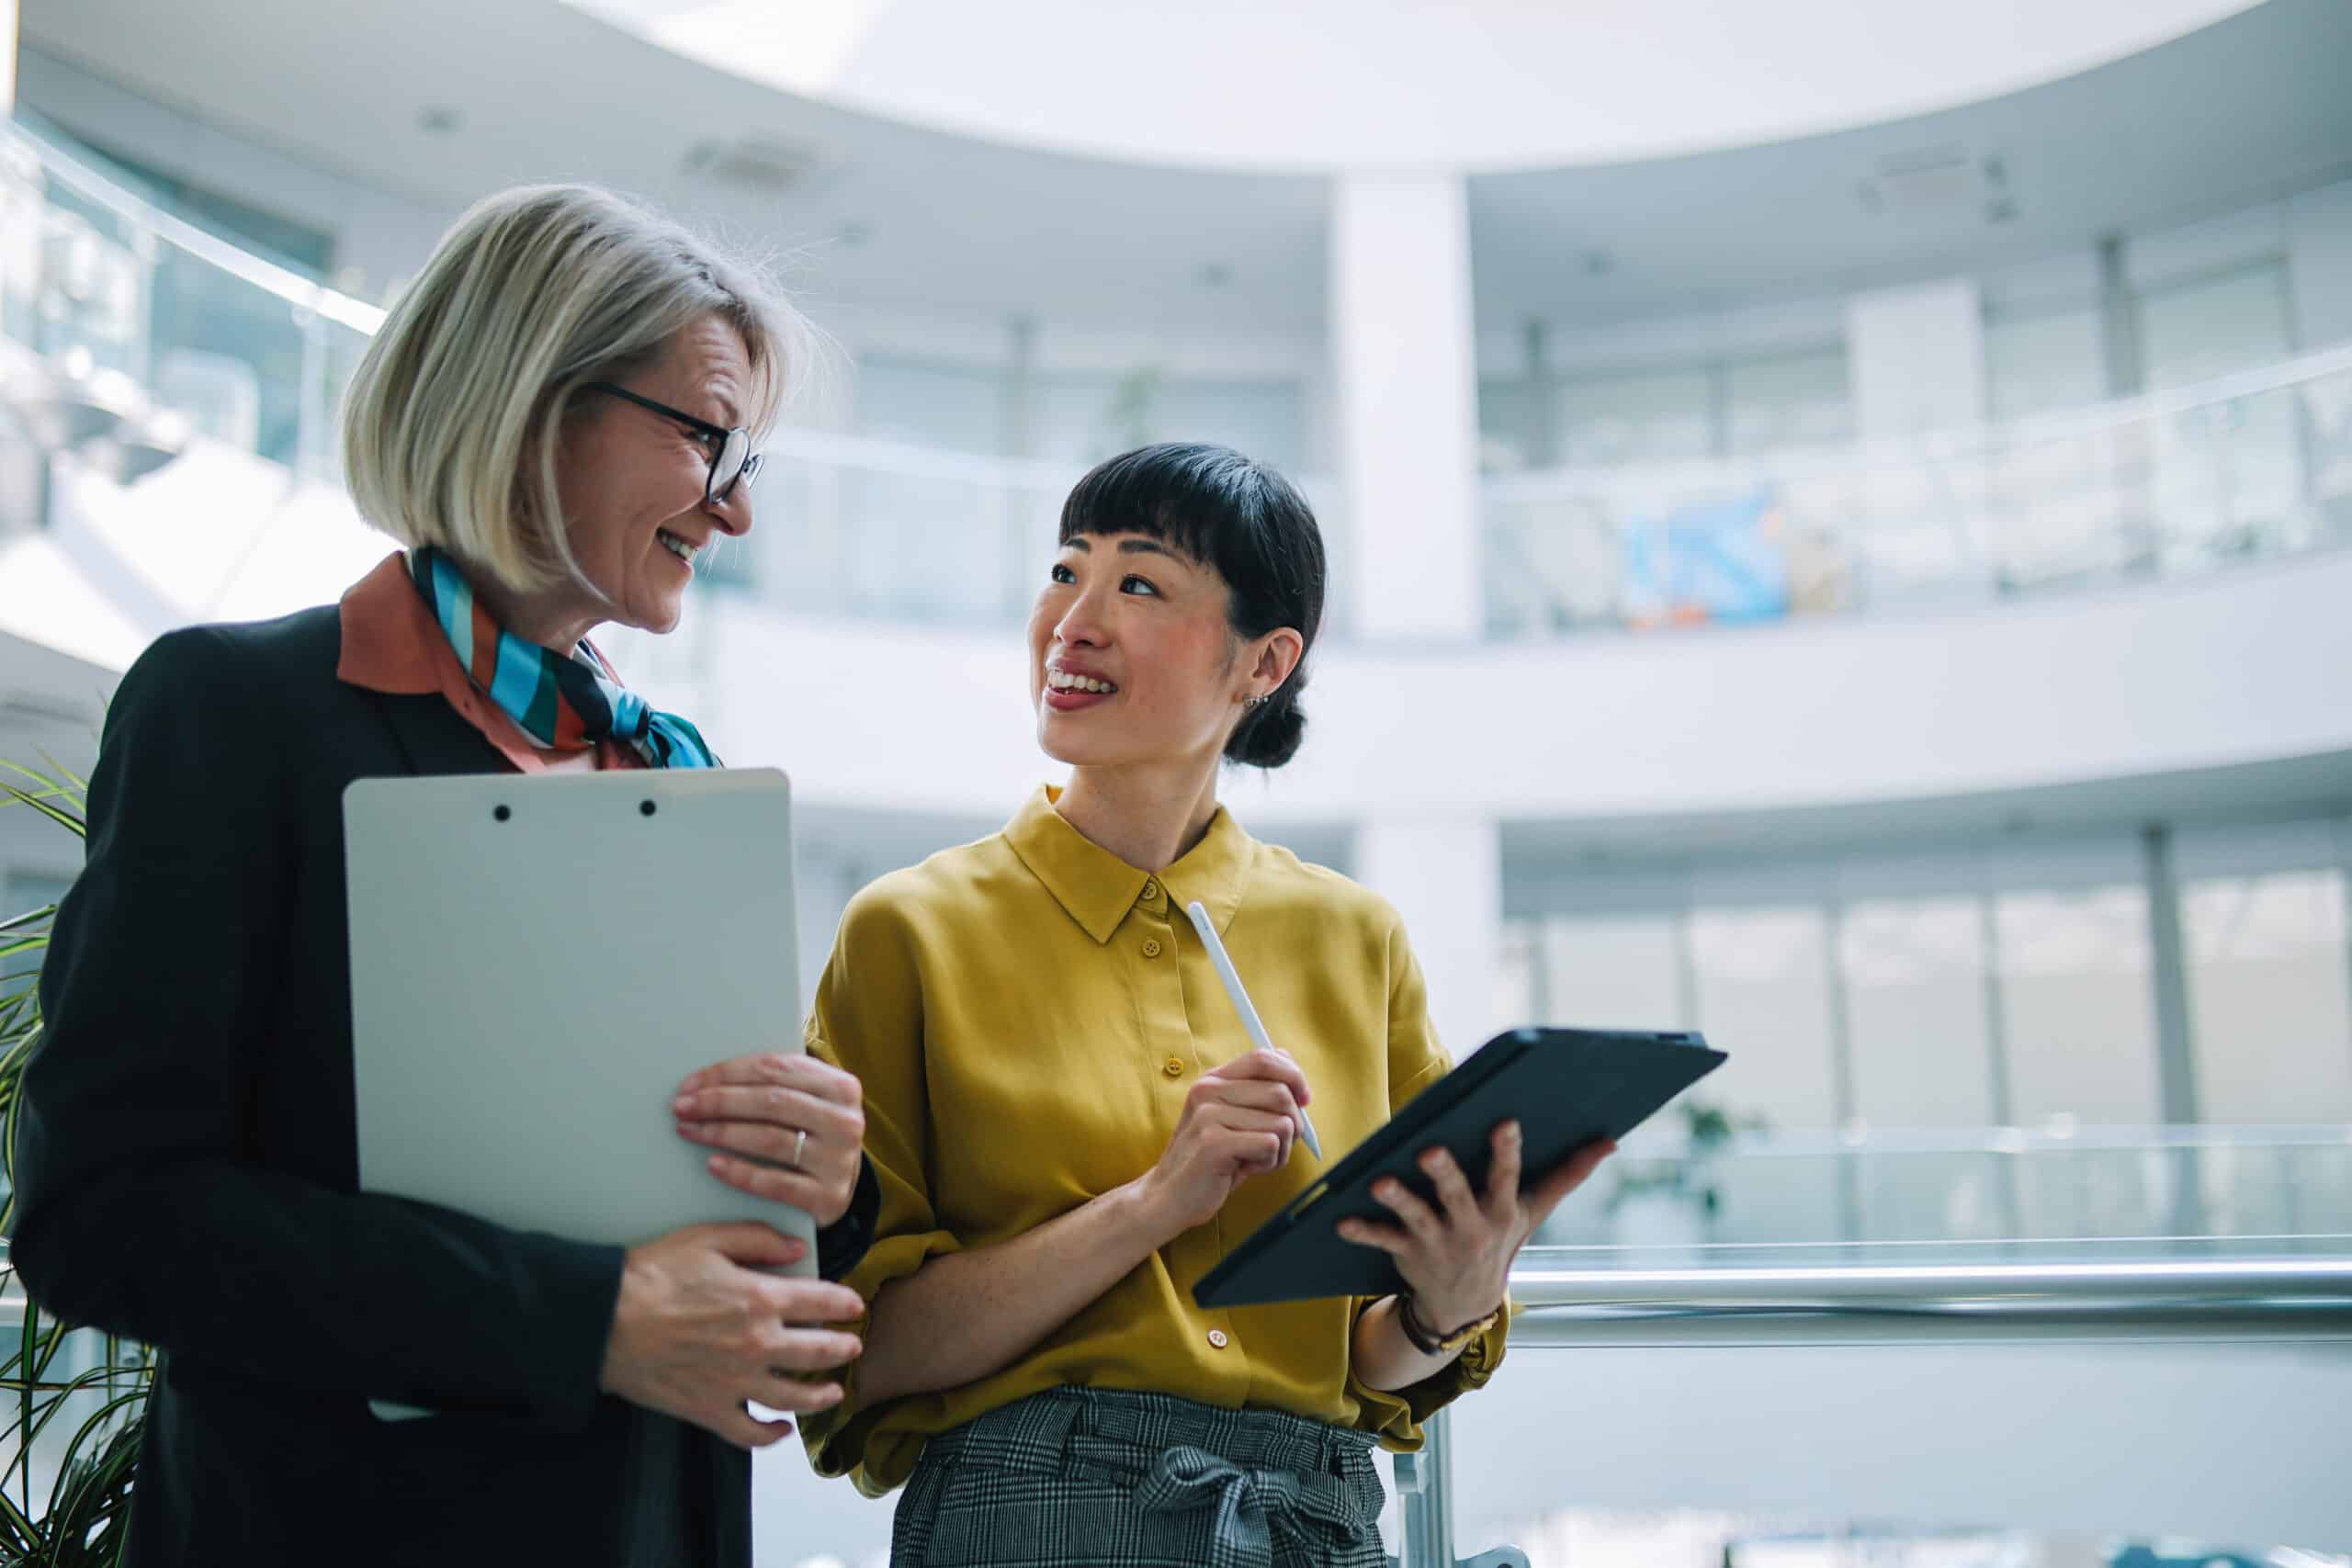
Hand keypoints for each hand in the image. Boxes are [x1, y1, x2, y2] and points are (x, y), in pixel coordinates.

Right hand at [598, 1222, 866, 1447]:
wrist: (605, 1321)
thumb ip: (758, 1239)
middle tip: (852, 1347)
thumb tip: (796, 1247)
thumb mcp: (707, 1238)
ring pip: (794, 1397)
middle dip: (842, 1349)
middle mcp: (757, 1344)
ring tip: (833, 1392)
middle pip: (817, 1352)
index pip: (820, 1302)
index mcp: (760, 1299)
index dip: (844, 1303)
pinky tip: (782, 1432)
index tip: (855, 1306)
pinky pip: (749, 1432)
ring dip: (820, 1395)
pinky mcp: (709, 1409)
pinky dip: (771, 1436)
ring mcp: (736, 1382)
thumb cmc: (651, 1275)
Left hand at [674, 1053, 865, 1225]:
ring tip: (689, 1130)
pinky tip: (713, 1164)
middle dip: (719, 1102)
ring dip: (722, 1133)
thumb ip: (776, 1085)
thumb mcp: (808, 1102)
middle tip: (681, 1107)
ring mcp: (839, 1160)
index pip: (776, 1068)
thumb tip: (707, 1080)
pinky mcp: (828, 1196)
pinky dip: (740, 1172)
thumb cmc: (810, 1135)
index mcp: (841, 1086)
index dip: (728, 1073)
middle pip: (771, 1101)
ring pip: (770, 1139)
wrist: (839, 1187)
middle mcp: (845, 1121)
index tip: (691, 1084)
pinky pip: (775, 1183)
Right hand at [1134, 1049, 1312, 1240]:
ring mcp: (1208, 1116)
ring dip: (1280, 1150)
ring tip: (1254, 1159)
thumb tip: (1291, 1068)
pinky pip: (1270, 1145)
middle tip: (1275, 1145)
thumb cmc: (1211, 1160)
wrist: (1168, 1196)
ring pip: (1281, 1122)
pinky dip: (1269, 1163)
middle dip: (1293, 1124)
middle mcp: (1208, 1091)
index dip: (1293, 1076)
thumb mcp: (1232, 1118)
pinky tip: (1246, 1168)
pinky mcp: (1214, 1143)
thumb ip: (1256, 1093)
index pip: (1264, 1058)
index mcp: (1214, 1080)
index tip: (1303, 1100)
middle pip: (1281, 1092)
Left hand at [1337, 1121, 1615, 1333]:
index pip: (1507, 1177)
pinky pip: (1382, 1240)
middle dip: (1444, 1174)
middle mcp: (1471, 1227)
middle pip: (1457, 1195)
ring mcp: (1438, 1242)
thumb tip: (1609, 1142)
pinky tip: (1341, 1222)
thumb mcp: (1534, 1211)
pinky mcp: (1407, 1253)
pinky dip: (1362, 1231)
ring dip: (1398, 1200)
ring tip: (1379, 1182)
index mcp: (1501, 1210)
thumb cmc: (1500, 1238)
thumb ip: (1566, 1174)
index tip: (1505, 1123)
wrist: (1465, 1303)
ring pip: (1416, 1217)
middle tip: (1430, 1149)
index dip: (1506, 1152)